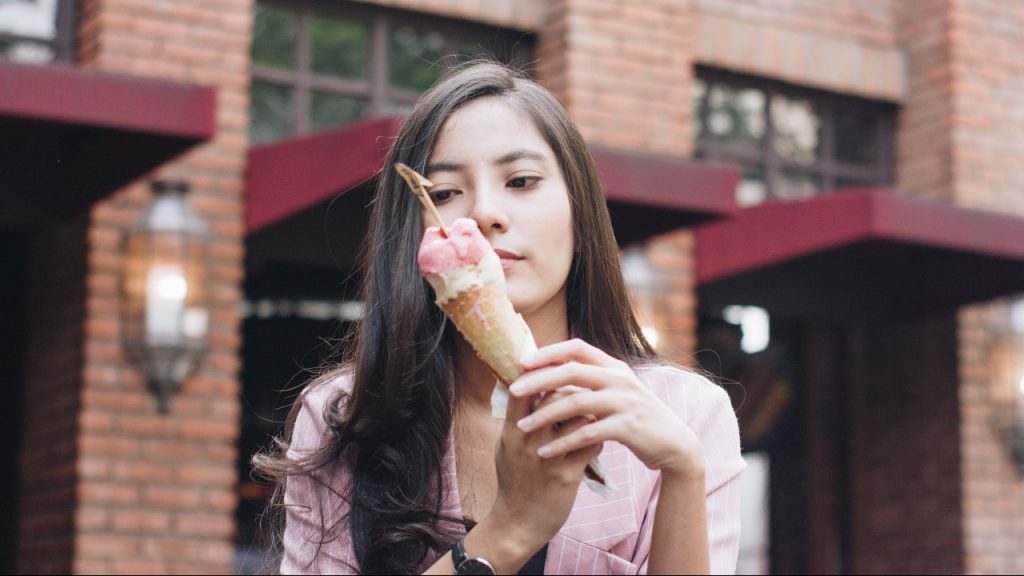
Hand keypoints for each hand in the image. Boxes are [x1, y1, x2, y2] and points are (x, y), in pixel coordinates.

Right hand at [488, 387, 601, 542]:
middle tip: (584, 388)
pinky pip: (592, 445)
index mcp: (511, 432)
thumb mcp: (505, 448)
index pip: (523, 389)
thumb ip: (516, 421)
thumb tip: (526, 392)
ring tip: (595, 412)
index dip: (540, 373)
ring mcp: (549, 458)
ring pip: (579, 418)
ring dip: (591, 411)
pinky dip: (599, 437)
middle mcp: (528, 441)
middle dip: (573, 388)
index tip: (556, 367)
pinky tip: (599, 439)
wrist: (517, 524)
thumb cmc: (513, 482)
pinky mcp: (567, 475)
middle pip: (555, 397)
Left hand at [509, 339, 704, 479]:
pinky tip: (544, 452)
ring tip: (522, 426)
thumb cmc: (635, 417)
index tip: (522, 362)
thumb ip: (591, 380)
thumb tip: (551, 372)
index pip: (576, 347)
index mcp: (613, 366)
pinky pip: (587, 433)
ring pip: (576, 403)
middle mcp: (619, 378)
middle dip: (538, 381)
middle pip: (570, 372)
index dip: (548, 352)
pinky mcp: (627, 427)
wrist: (674, 443)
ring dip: (545, 415)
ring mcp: (625, 402)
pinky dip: (562, 442)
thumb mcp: (616, 391)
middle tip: (513, 391)